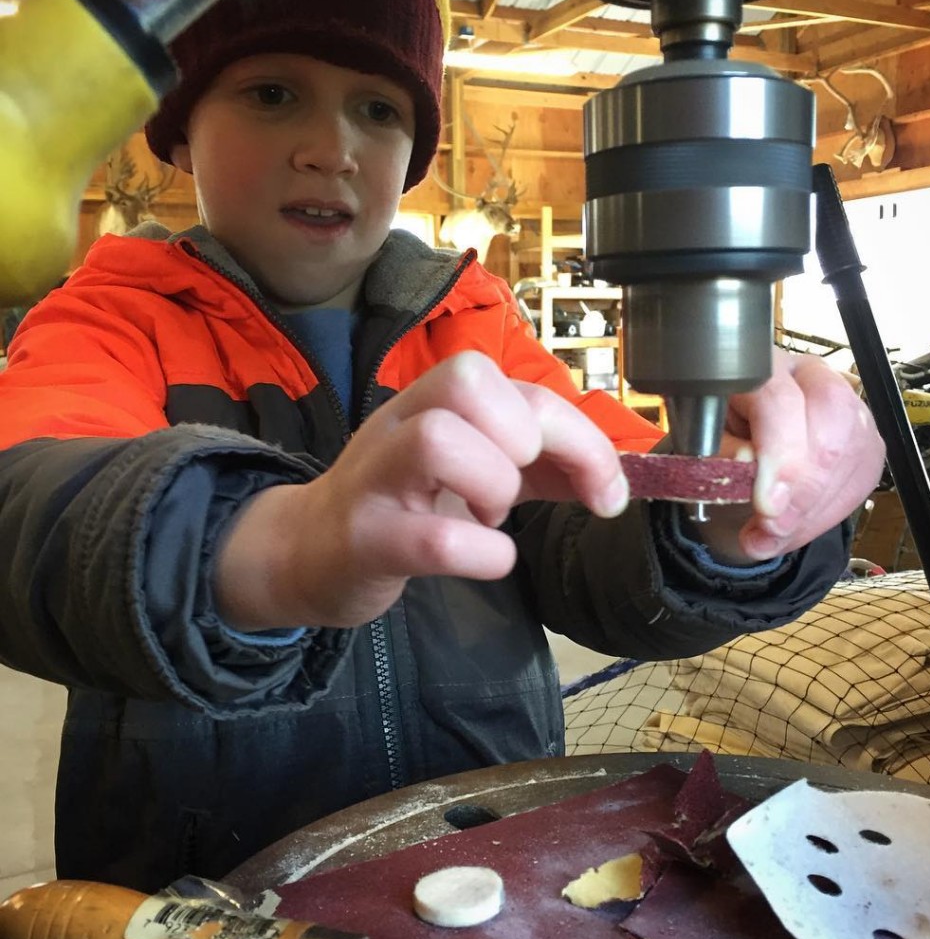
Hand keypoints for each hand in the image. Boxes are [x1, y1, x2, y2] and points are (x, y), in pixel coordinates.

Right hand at [214, 351, 628, 630]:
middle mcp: (399, 423)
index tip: (606, 492)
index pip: (512, 382)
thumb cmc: (402, 503)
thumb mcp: (473, 469)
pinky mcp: (365, 539)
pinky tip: (489, 558)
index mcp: (433, 401)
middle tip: (522, 486)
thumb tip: (614, 480)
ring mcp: (376, 478)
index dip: (575, 432)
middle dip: (525, 438)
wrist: (307, 552)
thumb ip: (540, 465)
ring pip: (438, 440)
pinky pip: (434, 539)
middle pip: (468, 380)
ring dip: (494, 484)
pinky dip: (482, 551)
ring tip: (493, 516)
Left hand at [693, 349, 884, 563]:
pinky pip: (862, 478)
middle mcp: (811, 375)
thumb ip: (720, 451)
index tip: (767, 503)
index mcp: (762, 365)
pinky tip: (794, 530)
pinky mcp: (865, 439)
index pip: (782, 399)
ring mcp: (846, 404)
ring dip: (813, 510)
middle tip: (772, 526)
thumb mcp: (699, 440)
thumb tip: (747, 466)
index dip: (780, 454)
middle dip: (805, 487)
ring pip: (854, 452)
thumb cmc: (713, 434)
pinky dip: (826, 515)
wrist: (736, 446)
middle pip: (833, 419)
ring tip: (772, 537)